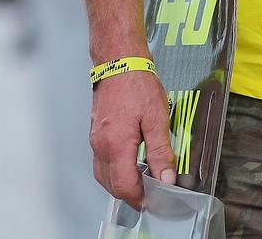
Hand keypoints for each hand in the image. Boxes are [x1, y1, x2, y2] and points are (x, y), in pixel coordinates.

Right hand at [89, 70, 176, 209]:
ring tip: (141, 182)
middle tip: (149, 195)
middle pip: (111, 185)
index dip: (139, 198)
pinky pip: (101, 162)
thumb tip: (166, 177)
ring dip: (120, 184)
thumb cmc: (137, 84)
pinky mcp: (96, 133)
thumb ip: (160, 152)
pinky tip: (129, 164)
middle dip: (130, 194)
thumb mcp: (157, 118)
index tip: (153, 200)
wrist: (119, 61)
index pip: (124, 186)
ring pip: (103, 175)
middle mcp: (101, 146)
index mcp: (116, 145)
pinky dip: (114, 171)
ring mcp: (95, 140)